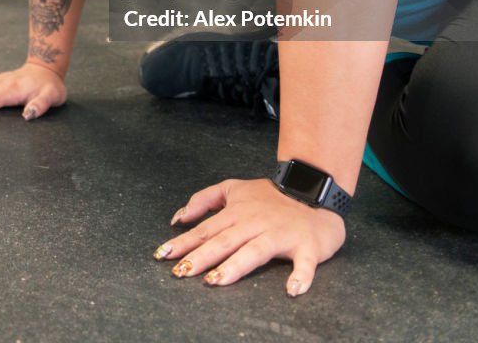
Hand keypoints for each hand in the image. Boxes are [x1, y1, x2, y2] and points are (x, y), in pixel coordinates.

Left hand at [153, 177, 345, 295]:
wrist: (314, 191)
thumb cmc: (272, 197)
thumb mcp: (234, 188)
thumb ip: (205, 200)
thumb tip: (179, 217)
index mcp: (237, 212)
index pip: (206, 230)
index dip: (185, 242)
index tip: (163, 254)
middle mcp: (255, 223)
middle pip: (225, 241)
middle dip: (202, 257)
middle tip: (182, 272)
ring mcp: (280, 235)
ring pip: (255, 251)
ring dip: (236, 266)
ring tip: (217, 280)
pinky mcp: (307, 247)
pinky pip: (304, 264)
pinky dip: (301, 277)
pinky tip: (292, 290)